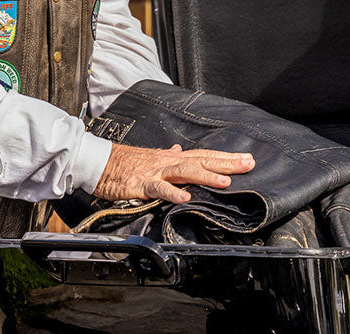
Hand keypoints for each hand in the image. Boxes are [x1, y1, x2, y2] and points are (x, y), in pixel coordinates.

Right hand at [93, 143, 255, 203]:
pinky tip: (186, 198)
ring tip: (226, 182)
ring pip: (185, 171)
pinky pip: (160, 188)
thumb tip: (181, 150)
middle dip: (226, 163)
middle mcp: (169, 161)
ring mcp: (157, 172)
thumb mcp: (152, 158)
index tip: (247, 159)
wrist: (100, 162)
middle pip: (202, 160)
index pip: (205, 155)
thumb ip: (169, 157)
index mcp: (173, 157)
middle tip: (249, 164)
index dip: (226, 158)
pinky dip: (173, 193)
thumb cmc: (126, 162)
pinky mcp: (142, 183)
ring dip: (206, 176)